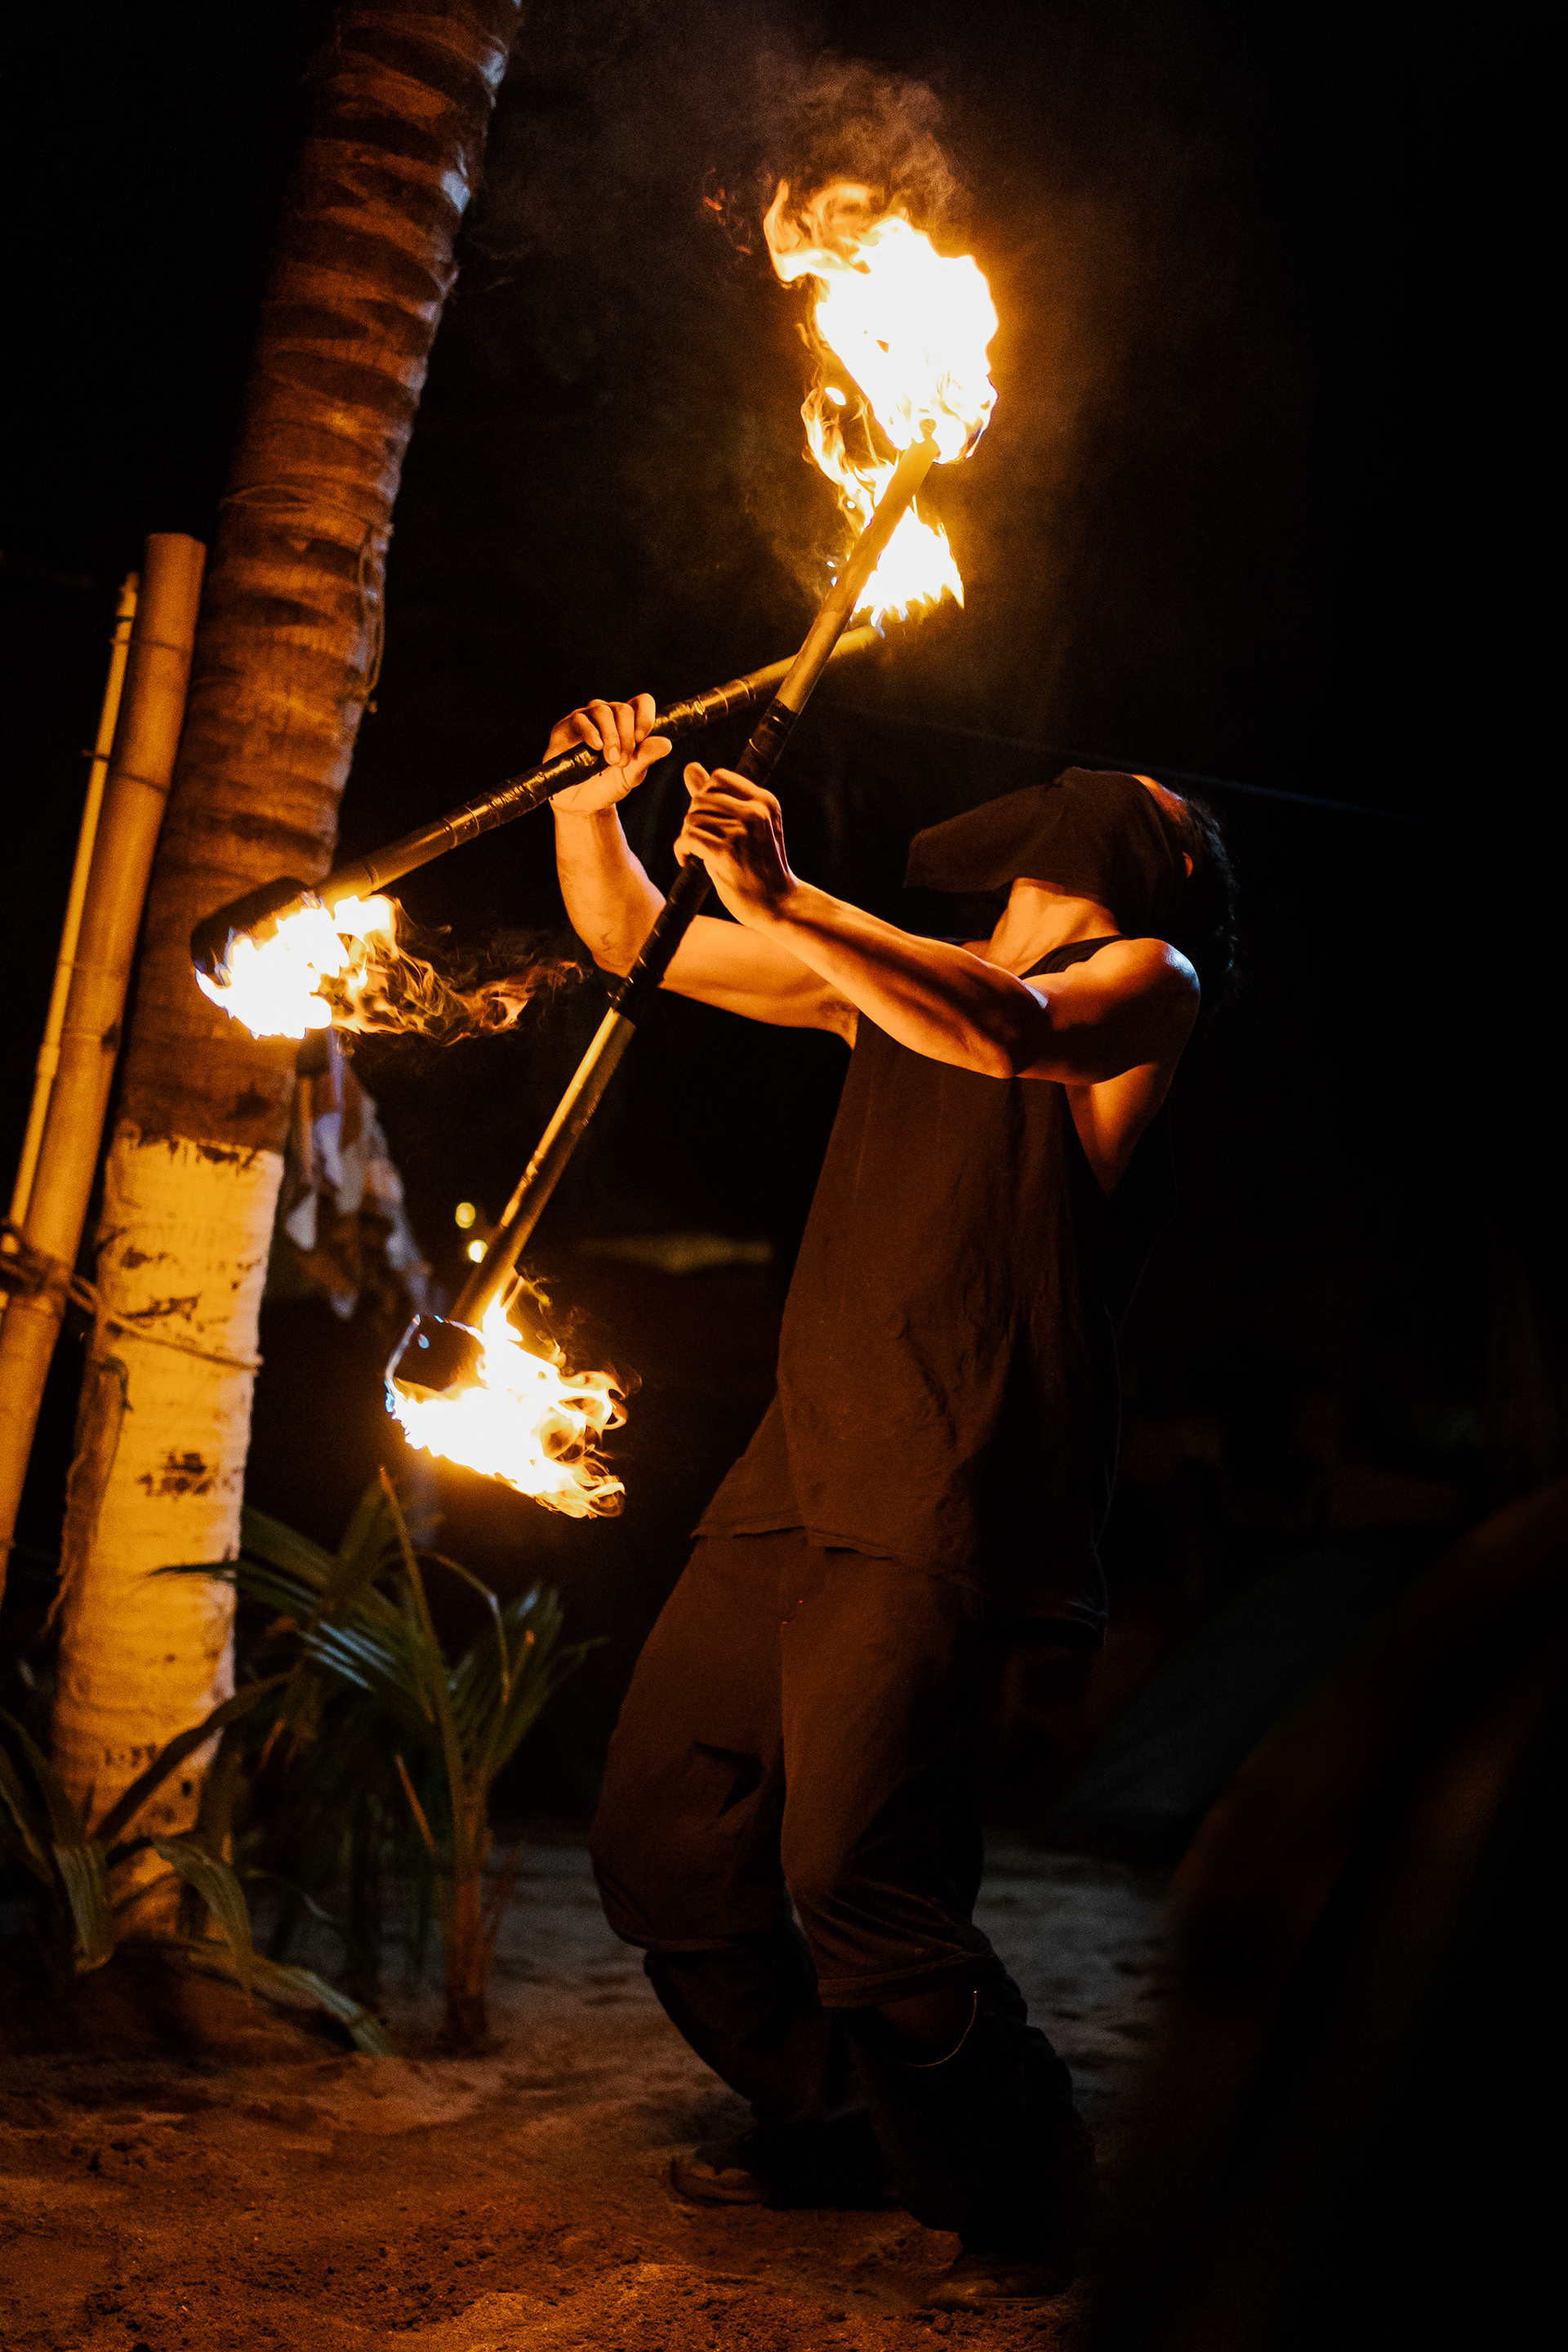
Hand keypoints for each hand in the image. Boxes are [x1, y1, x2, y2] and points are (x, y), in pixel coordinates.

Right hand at [548, 693, 670, 814]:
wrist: (583, 803)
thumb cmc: (609, 785)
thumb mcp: (632, 774)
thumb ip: (647, 757)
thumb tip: (666, 744)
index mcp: (628, 722)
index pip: (642, 702)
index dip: (645, 715)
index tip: (642, 738)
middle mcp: (608, 715)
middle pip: (623, 709)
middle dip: (627, 736)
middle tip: (623, 762)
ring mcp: (586, 718)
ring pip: (603, 710)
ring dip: (611, 736)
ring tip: (612, 760)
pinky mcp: (566, 727)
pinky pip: (580, 719)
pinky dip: (591, 732)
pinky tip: (596, 747)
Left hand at [673, 763, 796, 923]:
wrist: (778, 904)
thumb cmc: (760, 866)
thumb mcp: (747, 826)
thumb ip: (718, 798)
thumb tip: (690, 767)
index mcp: (765, 801)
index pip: (719, 778)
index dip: (704, 796)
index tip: (708, 819)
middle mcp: (756, 812)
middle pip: (701, 798)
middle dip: (693, 819)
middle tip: (698, 841)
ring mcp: (742, 831)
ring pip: (692, 819)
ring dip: (686, 837)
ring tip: (695, 854)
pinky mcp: (727, 852)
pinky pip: (688, 837)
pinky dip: (682, 850)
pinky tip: (688, 861)